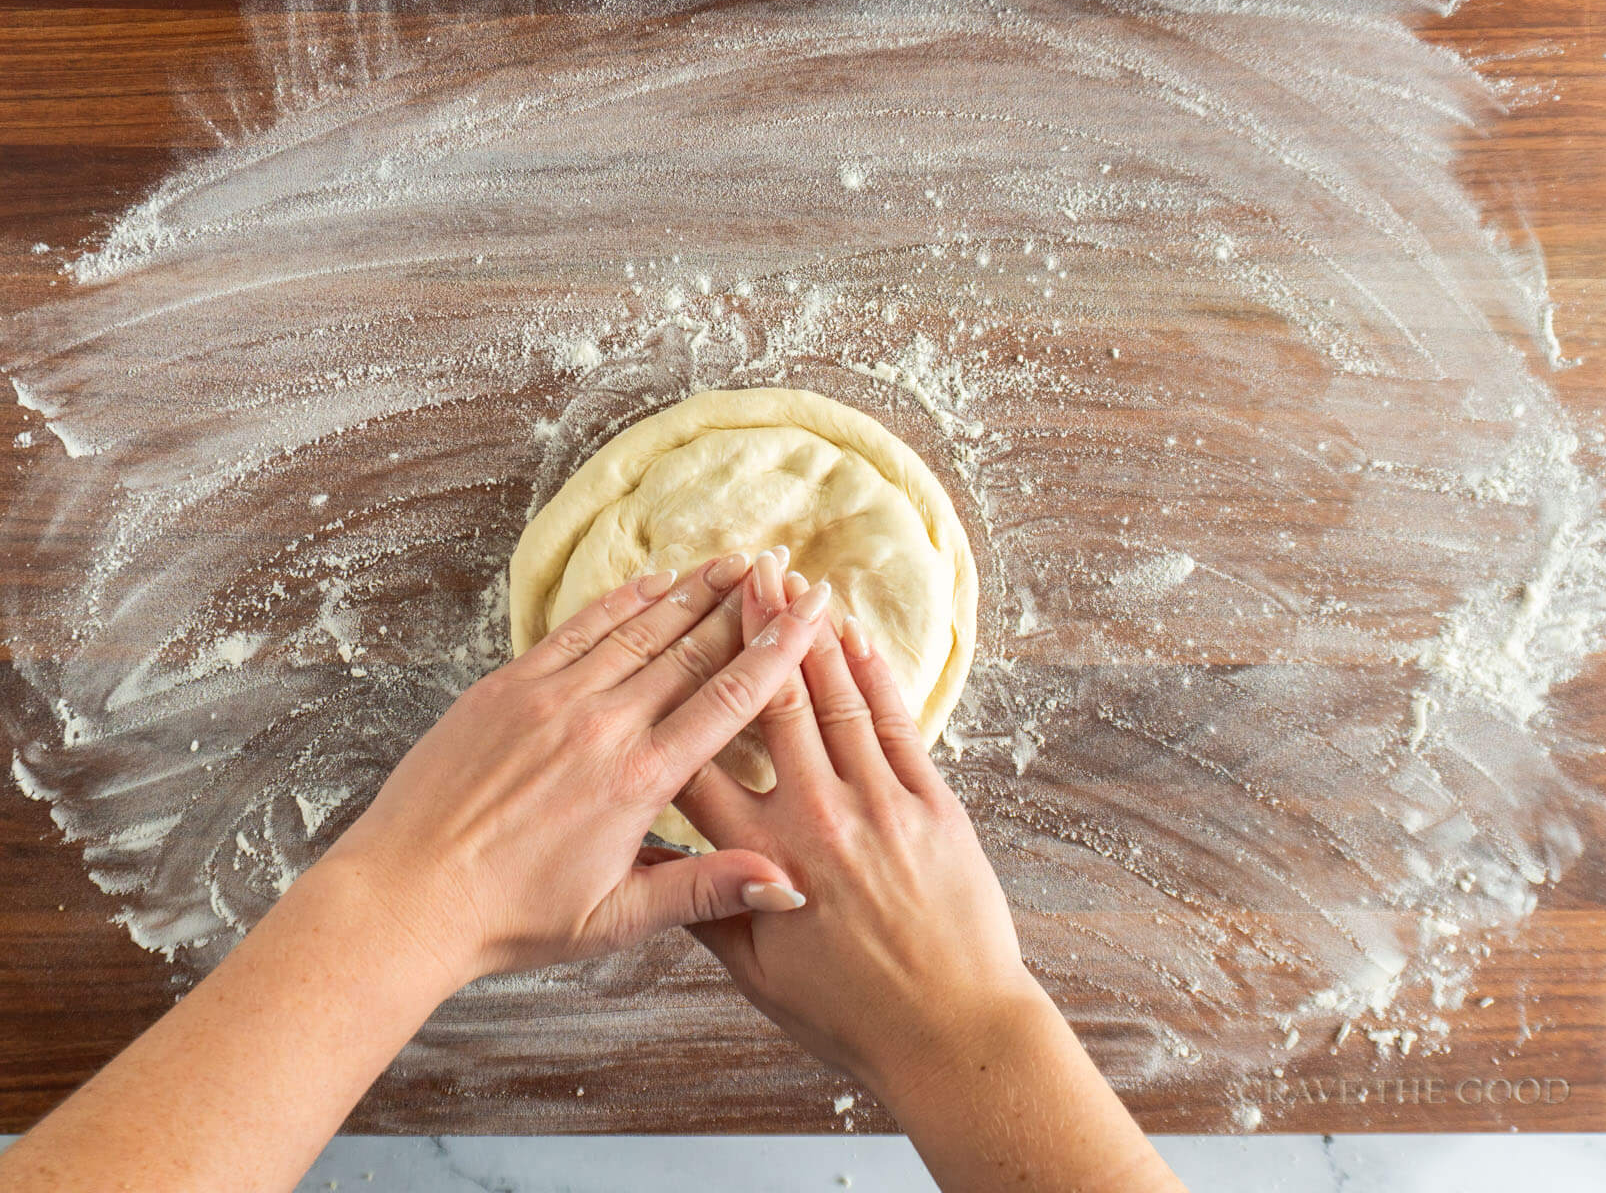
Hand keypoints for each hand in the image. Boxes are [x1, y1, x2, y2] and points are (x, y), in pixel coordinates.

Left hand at [320, 554, 834, 983]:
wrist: (406, 895)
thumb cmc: (511, 917)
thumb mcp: (618, 919)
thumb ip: (708, 892)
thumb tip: (790, 888)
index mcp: (638, 782)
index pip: (728, 699)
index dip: (779, 649)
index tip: (813, 612)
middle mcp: (600, 726)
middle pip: (690, 650)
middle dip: (744, 606)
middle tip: (784, 570)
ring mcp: (550, 699)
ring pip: (638, 629)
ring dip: (690, 592)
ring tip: (731, 562)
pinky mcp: (507, 686)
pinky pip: (577, 630)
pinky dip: (620, 603)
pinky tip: (651, 582)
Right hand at [680, 565, 1046, 1096]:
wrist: (952, 1033)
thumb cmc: (850, 1014)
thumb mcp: (759, 976)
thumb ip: (707, 909)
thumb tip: (653, 869)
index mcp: (766, 859)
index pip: (703, 764)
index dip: (684, 697)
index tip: (669, 644)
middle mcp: (819, 820)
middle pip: (772, 707)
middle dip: (754, 633)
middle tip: (741, 572)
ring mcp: (881, 807)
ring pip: (836, 702)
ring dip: (811, 639)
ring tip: (791, 585)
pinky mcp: (933, 807)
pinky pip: (898, 726)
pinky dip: (875, 677)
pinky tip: (855, 638)